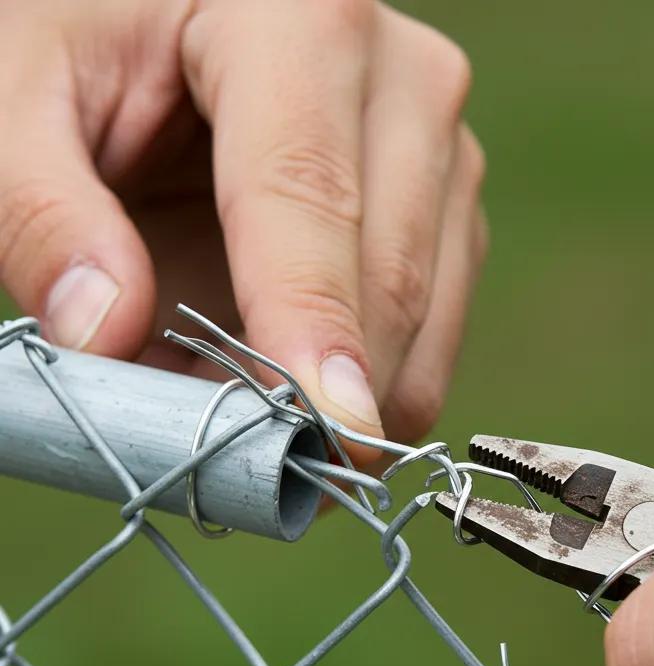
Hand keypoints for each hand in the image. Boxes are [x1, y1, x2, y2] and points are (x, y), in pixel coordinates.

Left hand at [0, 0, 486, 455]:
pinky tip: (307, 397)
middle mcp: (404, 80)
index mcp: (299, 20)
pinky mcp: (449, 209)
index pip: (311, 197)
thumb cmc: (90, 43)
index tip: (323, 432)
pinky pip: (436, 327)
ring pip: (429, 317)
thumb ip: (39, 209)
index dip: (313, 325)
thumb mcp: (18, 95)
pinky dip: (376, 384)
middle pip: (390, 273)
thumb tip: (105, 337)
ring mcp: (443, 149)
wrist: (179, 30)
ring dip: (353, 398)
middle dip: (333, 393)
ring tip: (260, 429)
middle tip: (256, 472)